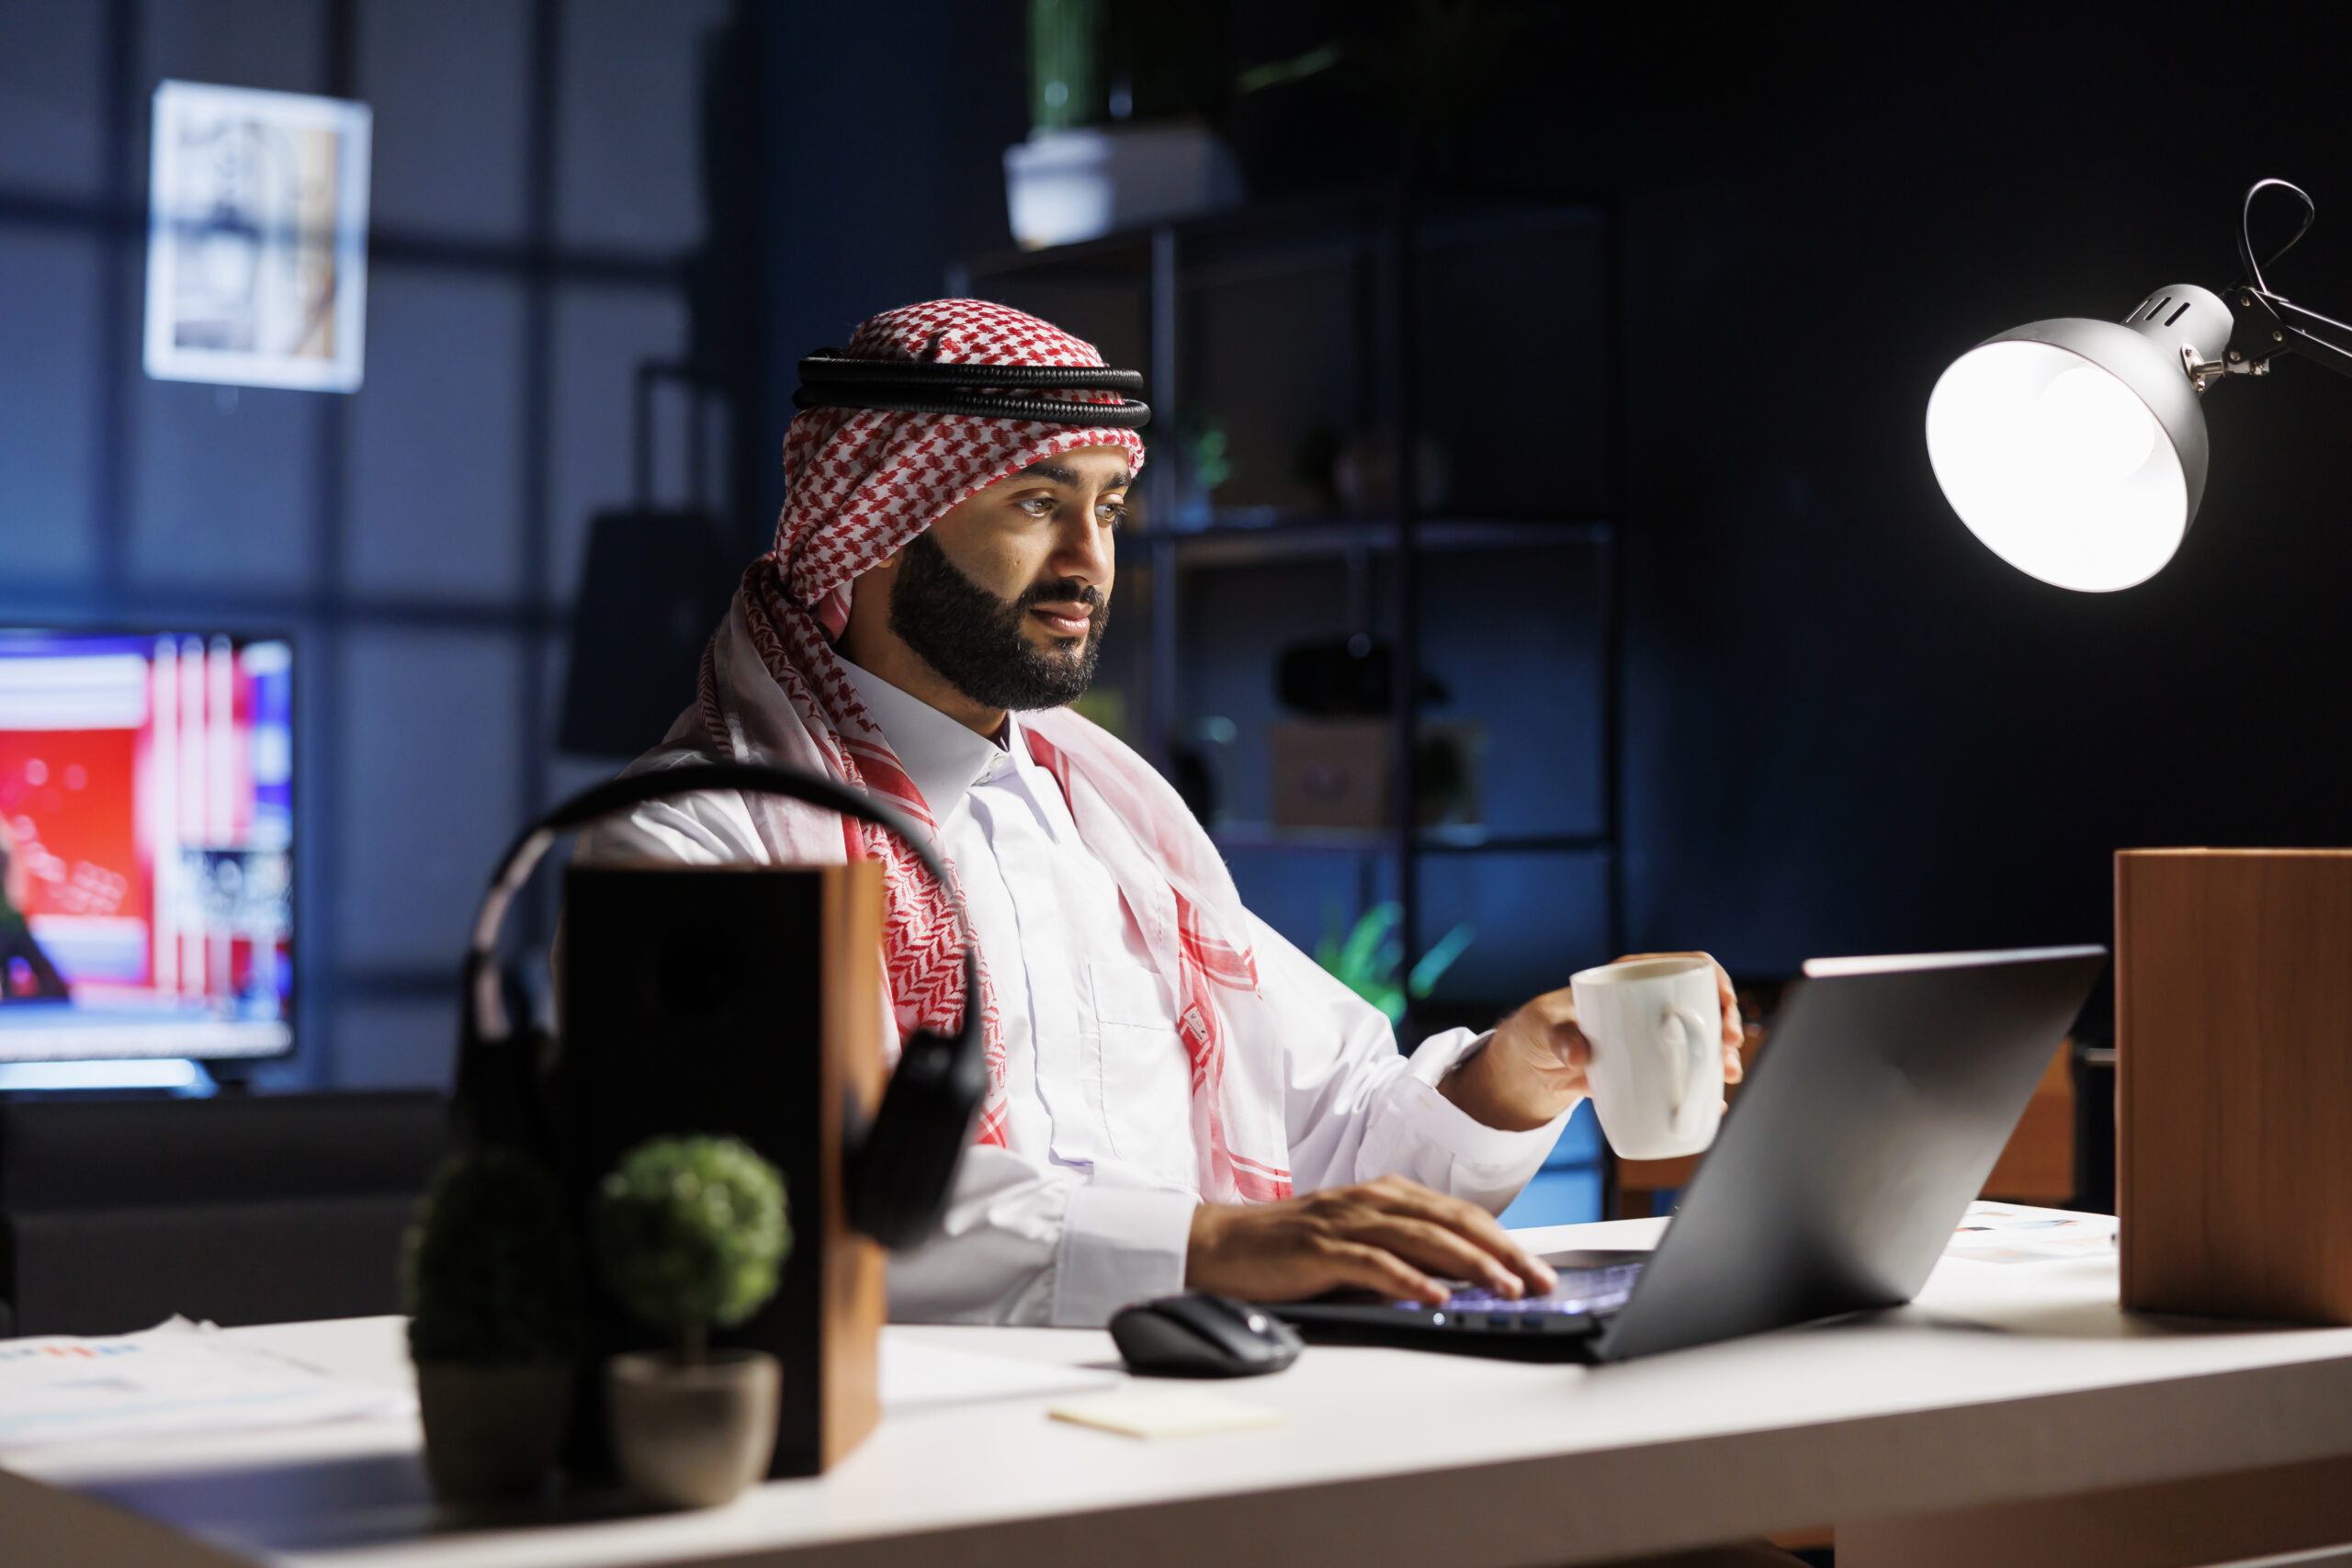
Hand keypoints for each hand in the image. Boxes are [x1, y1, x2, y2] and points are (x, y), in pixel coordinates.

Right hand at [1186, 1175, 1558, 1305]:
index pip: (1458, 1213)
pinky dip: (1408, 1279)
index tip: (1539, 1269)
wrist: (1219, 1244)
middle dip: (1502, 1251)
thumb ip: (1400, 1250)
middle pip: (1451, 1220)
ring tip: (1504, 1289)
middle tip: (1540, 1280)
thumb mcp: (1355, 1241)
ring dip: (1469, 1264)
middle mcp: (1371, 1199)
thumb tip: (1459, 1281)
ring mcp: (1344, 1220)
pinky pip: (1372, 1262)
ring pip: (1422, 1237)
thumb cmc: (1289, 1248)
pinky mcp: (1318, 1246)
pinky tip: (1434, 1297)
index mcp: (1385, 1194)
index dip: (1504, 1240)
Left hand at [1442, 953, 1745, 1132]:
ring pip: (1697, 1038)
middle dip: (1725, 1023)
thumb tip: (1580, 1053)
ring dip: (1720, 1055)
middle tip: (1728, 1050)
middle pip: (1701, 1003)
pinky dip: (1701, 1083)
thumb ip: (1561, 1039)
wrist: (1528, 1071)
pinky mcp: (1646, 1066)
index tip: (1724, 1006)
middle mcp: (1646, 1003)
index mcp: (1628, 979)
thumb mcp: (1543, 1030)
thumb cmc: (1535, 1033)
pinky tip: (1714, 1099)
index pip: (1684, 966)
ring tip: (1727, 1075)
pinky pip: (1682, 1069)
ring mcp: (1649, 1035)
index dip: (1713, 981)